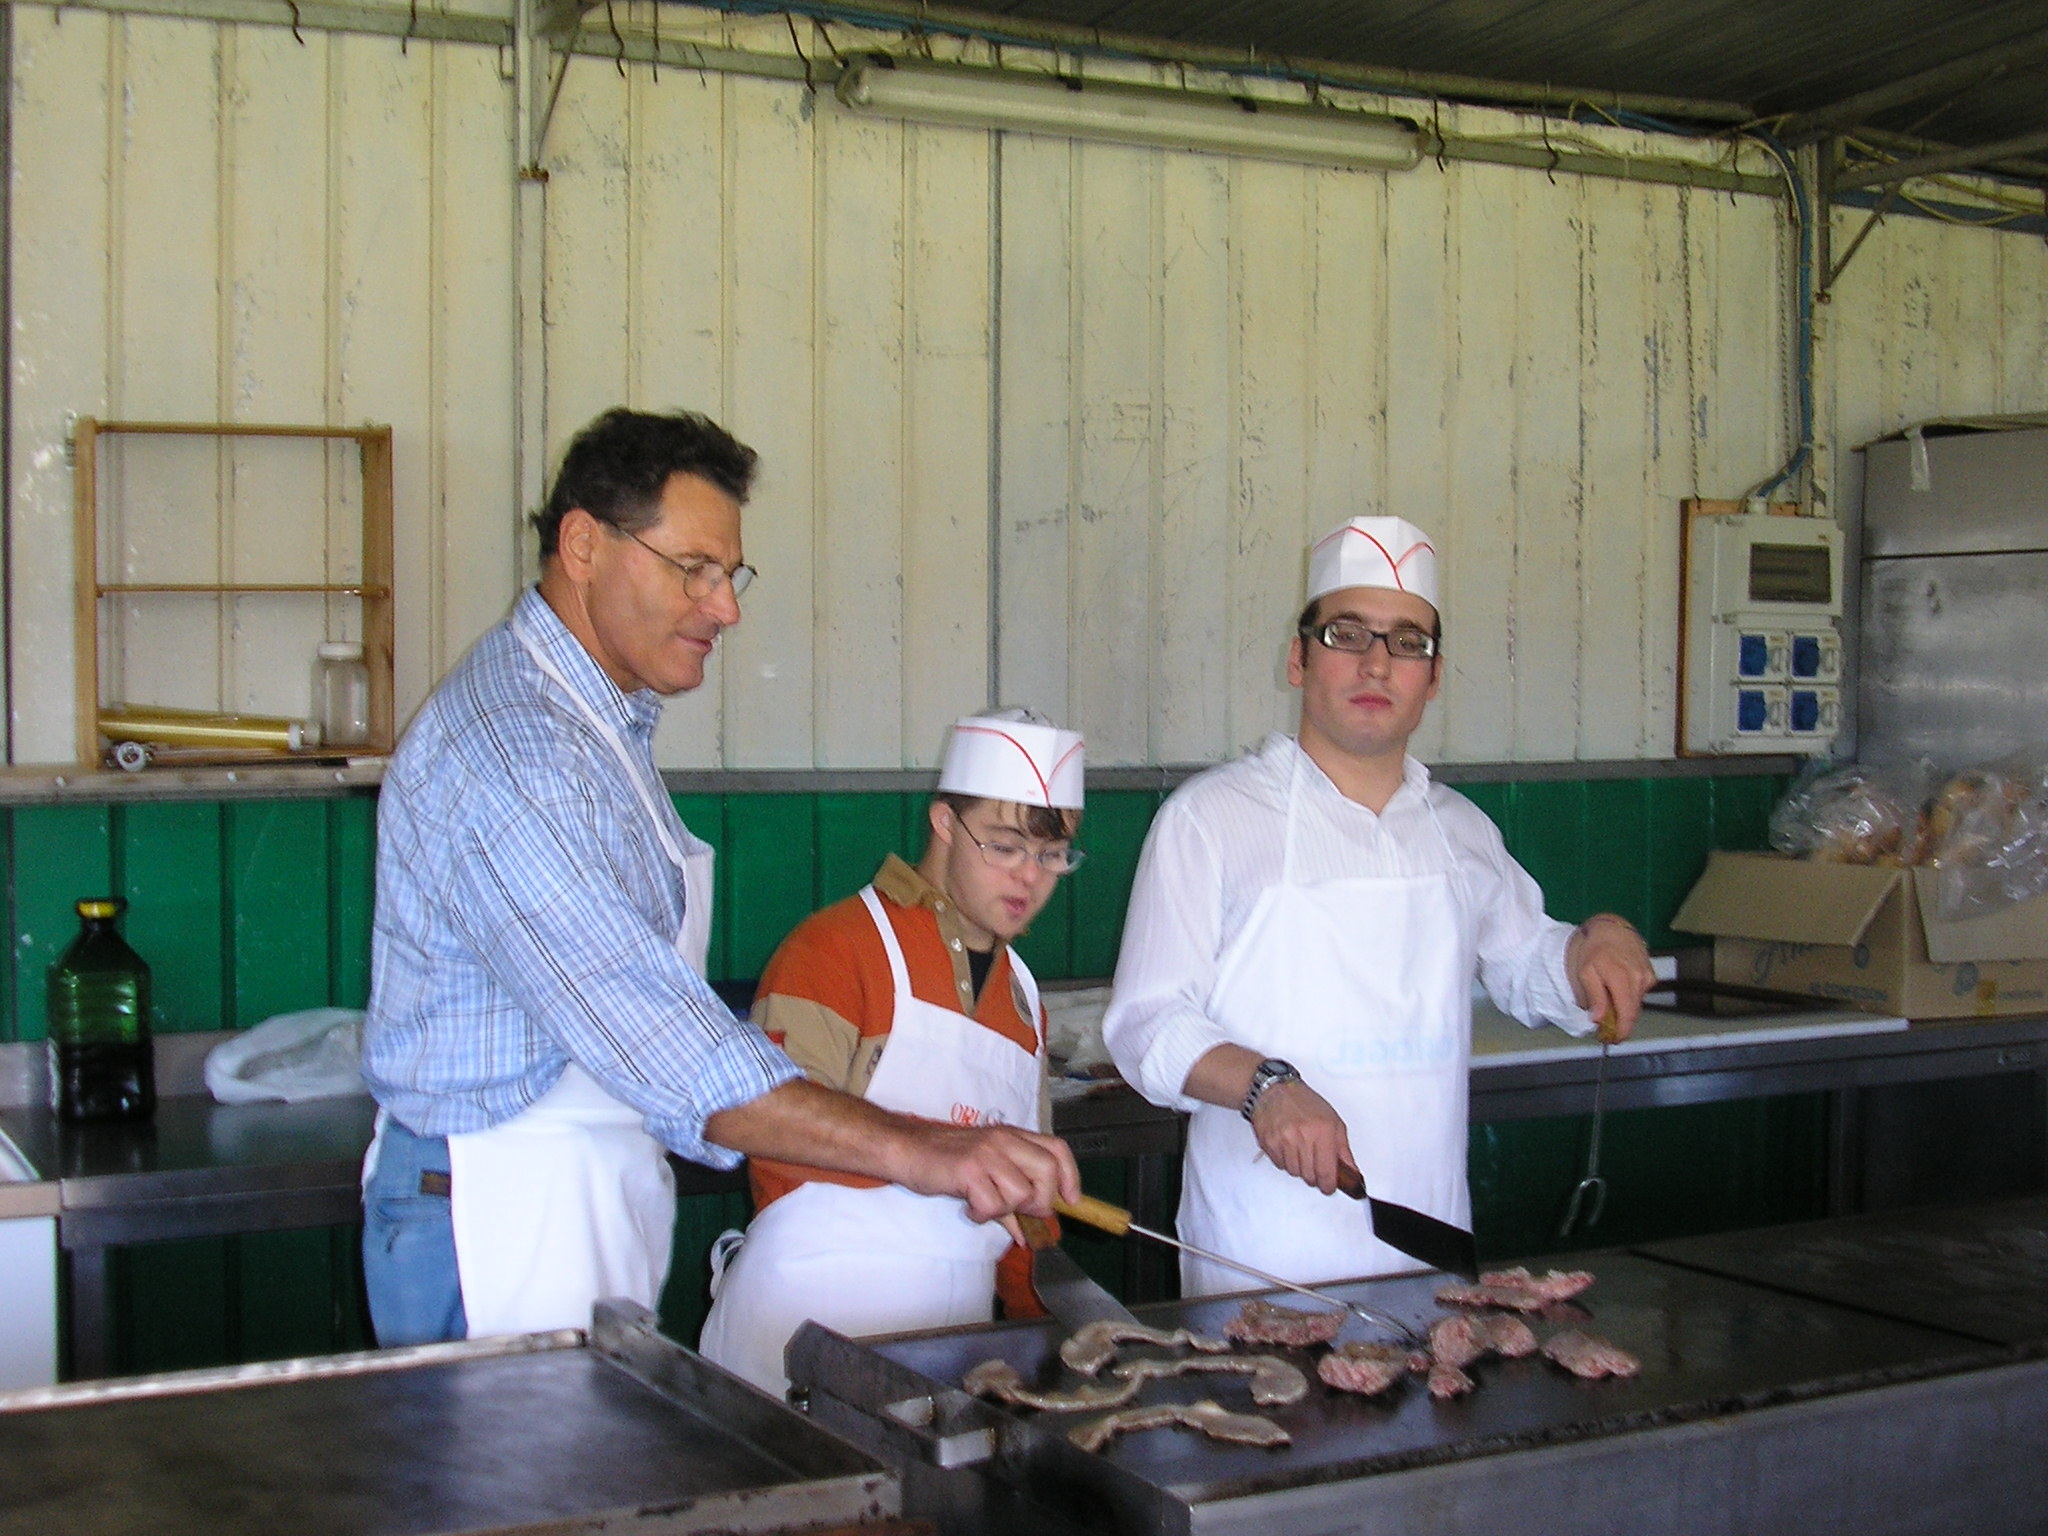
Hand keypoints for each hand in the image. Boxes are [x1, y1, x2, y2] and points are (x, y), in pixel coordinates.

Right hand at [704, 1078, 1078, 1238]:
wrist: (906, 1149)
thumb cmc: (945, 1160)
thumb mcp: (984, 1174)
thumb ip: (1009, 1203)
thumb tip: (1027, 1234)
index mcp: (1012, 1136)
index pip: (1057, 1150)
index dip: (1070, 1178)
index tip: (1071, 1202)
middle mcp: (1005, 1140)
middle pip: (1046, 1175)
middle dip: (1040, 1202)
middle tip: (1021, 1212)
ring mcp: (988, 1154)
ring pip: (1021, 1195)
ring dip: (1006, 1210)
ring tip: (984, 1206)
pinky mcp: (970, 1170)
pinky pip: (993, 1205)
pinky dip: (984, 1215)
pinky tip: (970, 1208)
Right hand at [1250, 1077, 1357, 1196]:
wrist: (1274, 1090)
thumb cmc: (1304, 1102)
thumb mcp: (1333, 1121)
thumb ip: (1343, 1149)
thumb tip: (1352, 1172)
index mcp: (1322, 1131)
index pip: (1327, 1172)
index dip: (1329, 1186)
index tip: (1329, 1187)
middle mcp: (1303, 1137)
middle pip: (1310, 1177)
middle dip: (1315, 1175)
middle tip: (1315, 1163)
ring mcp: (1284, 1140)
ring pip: (1295, 1173)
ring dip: (1299, 1167)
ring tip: (1300, 1149)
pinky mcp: (1269, 1143)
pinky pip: (1280, 1165)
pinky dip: (1285, 1160)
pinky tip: (1288, 1146)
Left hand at [1566, 915, 1657, 1040]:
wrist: (1611, 928)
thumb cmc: (1594, 949)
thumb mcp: (1585, 972)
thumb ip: (1594, 996)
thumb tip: (1599, 1019)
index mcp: (1622, 979)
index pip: (1627, 1013)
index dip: (1622, 1031)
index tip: (1613, 1040)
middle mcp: (1639, 979)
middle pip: (1633, 1012)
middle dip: (1621, 1025)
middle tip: (1608, 1032)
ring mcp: (1647, 977)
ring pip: (1636, 1004)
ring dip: (1624, 1010)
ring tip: (1610, 1010)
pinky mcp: (1651, 975)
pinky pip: (1640, 994)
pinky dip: (1629, 998)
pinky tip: (1619, 991)